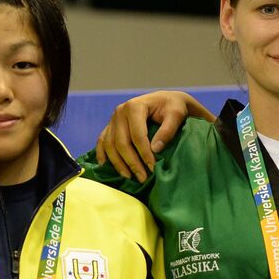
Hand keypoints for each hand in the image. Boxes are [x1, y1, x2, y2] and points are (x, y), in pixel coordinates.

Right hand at [96, 91, 212, 181]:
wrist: (166, 100)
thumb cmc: (173, 107)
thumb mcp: (177, 114)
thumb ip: (168, 130)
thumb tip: (155, 149)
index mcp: (134, 106)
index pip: (137, 136)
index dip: (144, 154)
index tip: (153, 168)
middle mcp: (120, 112)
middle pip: (121, 143)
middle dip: (132, 163)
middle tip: (143, 178)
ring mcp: (113, 119)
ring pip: (110, 145)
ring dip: (118, 163)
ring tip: (129, 177)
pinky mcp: (110, 126)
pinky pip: (102, 141)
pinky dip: (102, 154)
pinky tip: (105, 166)